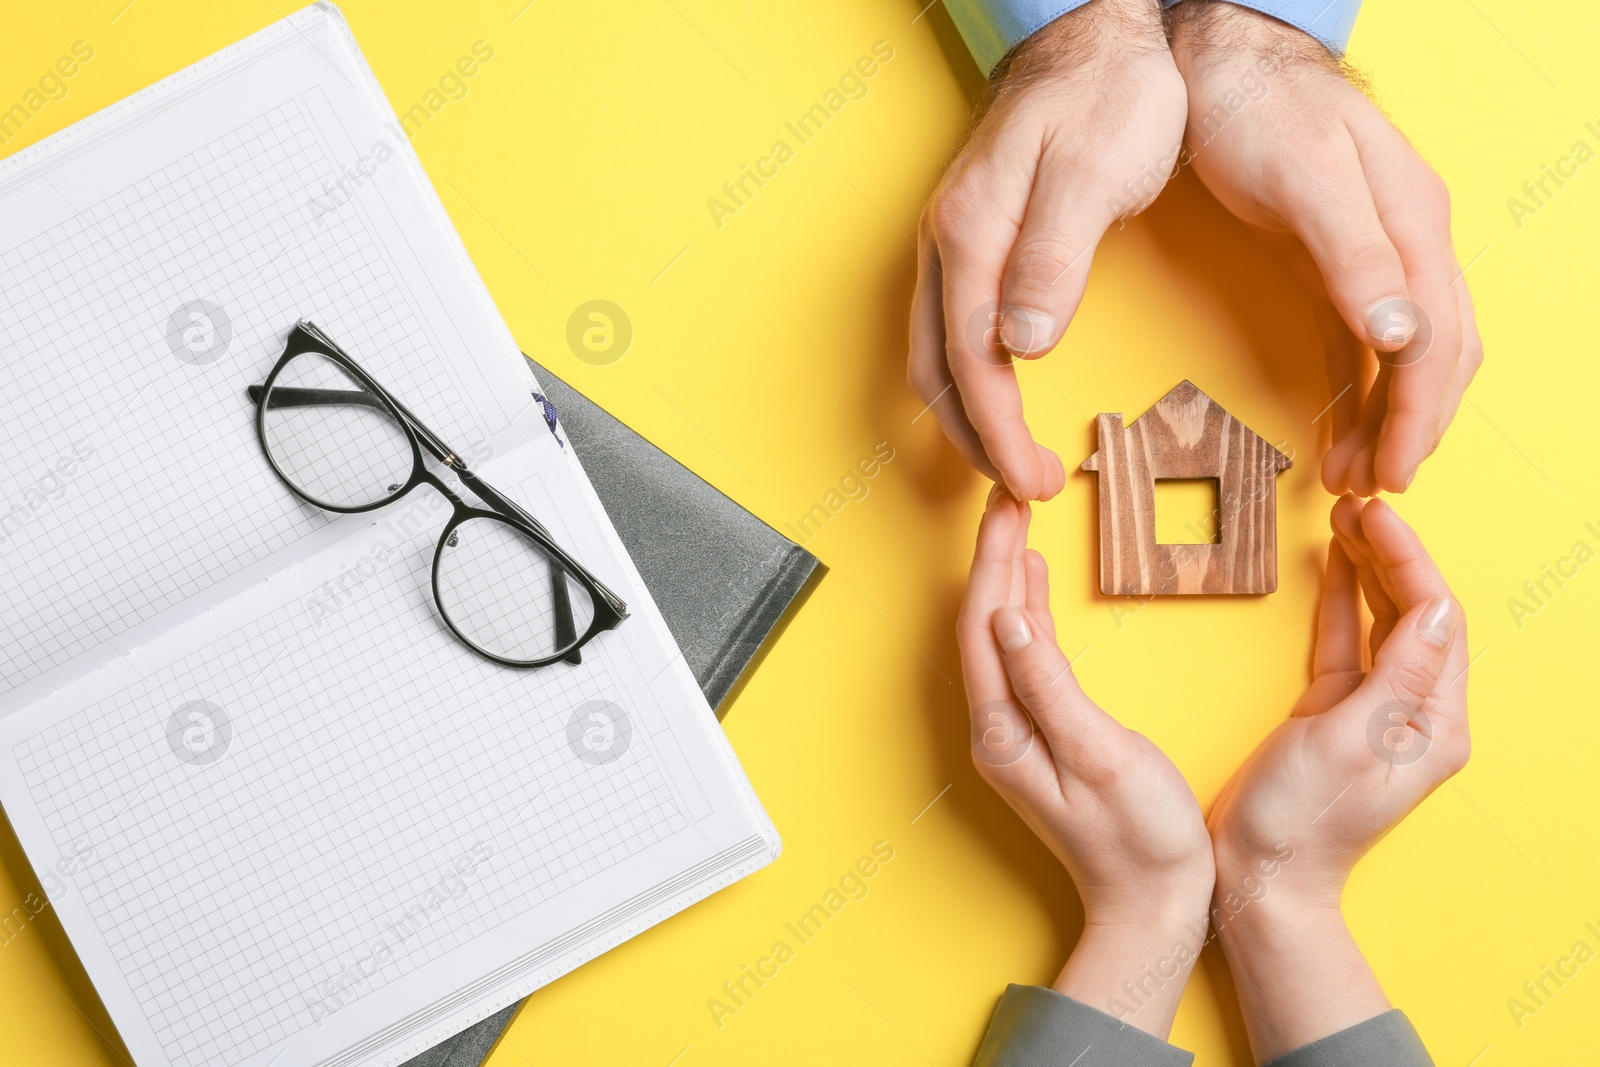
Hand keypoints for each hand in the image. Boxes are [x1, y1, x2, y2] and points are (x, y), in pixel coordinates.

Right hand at [910, 0, 1185, 500]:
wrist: (1100, 33)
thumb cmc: (1108, 94)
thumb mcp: (1094, 171)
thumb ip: (1053, 259)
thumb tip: (1020, 344)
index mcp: (972, 230)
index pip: (971, 359)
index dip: (997, 430)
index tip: (1030, 479)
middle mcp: (947, 240)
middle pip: (935, 369)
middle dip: (974, 439)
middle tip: (1022, 488)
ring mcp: (952, 240)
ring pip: (932, 353)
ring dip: (964, 416)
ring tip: (1008, 459)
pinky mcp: (970, 239)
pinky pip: (947, 328)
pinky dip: (966, 380)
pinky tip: (999, 394)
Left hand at [958, 490, 1212, 1036]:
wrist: (1157, 903)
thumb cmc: (1140, 838)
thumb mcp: (1100, 754)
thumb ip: (1051, 686)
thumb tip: (1010, 620)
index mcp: (1004, 731)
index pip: (983, 626)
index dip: (991, 561)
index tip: (1004, 506)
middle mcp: (997, 729)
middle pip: (983, 624)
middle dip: (993, 557)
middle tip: (1009, 496)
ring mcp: (1016, 732)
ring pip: (1000, 637)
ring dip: (1008, 578)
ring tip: (1018, 521)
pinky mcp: (1041, 735)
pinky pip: (1022, 658)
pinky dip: (1027, 612)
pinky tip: (1034, 583)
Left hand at [1170, 4, 1482, 495]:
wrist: (1220, 56)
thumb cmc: (1259, 108)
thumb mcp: (1306, 178)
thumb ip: (1356, 256)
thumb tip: (1403, 337)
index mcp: (1411, 222)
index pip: (1435, 340)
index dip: (1418, 414)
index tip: (1393, 473)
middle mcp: (1406, 238)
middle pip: (1435, 354)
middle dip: (1411, 426)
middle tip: (1372, 487)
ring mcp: (1375, 249)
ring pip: (1404, 352)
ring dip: (1385, 414)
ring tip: (1349, 471)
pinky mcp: (1335, 257)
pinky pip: (1362, 338)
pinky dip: (1358, 385)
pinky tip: (1341, 424)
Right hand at [1207, 495, 1468, 1058]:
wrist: (1258, 876)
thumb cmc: (1302, 819)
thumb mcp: (1351, 740)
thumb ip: (1398, 673)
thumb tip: (1437, 608)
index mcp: (1432, 722)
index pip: (1434, 619)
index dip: (1407, 561)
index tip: (1375, 516)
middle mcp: (1412, 713)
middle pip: (1412, 613)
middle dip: (1389, 555)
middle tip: (1355, 505)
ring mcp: (1372, 711)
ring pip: (1378, 621)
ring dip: (1365, 570)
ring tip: (1343, 520)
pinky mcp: (1332, 712)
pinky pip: (1344, 643)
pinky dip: (1339, 601)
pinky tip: (1330, 564)